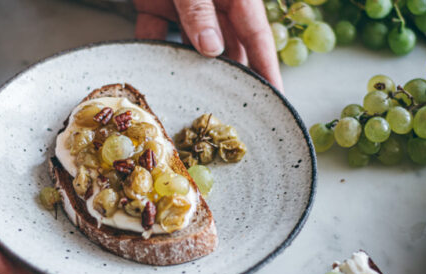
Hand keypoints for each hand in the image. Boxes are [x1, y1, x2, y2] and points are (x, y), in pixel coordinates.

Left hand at [133, 0, 283, 90]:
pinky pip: (154, 31)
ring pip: (189, 44)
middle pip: (226, 46)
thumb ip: (199, 8)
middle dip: (228, 77)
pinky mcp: (154, 1)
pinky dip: (150, 47)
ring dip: (187, 68)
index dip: (267, 69)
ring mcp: (183, 3)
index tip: (276, 97)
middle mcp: (213, 2)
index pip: (257, 37)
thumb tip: (211, 49)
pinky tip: (150, 67)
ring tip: (190, 98)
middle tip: (230, 110)